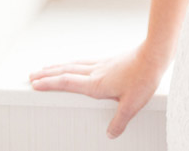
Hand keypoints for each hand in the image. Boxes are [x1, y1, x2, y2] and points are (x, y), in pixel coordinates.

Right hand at [28, 43, 165, 139]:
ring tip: (48, 68)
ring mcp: (104, 64)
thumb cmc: (144, 76)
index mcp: (96, 84)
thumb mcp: (132, 105)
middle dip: (48, 73)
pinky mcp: (111, 60)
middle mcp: (97, 72)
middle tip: (33, 75)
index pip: (67, 82)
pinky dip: (75, 63)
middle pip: (66, 71)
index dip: (49, 83)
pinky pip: (86, 62)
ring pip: (75, 64)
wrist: (156, 54)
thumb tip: (110, 134)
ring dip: (59, 66)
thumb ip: (119, 121)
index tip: (35, 84)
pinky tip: (78, 65)